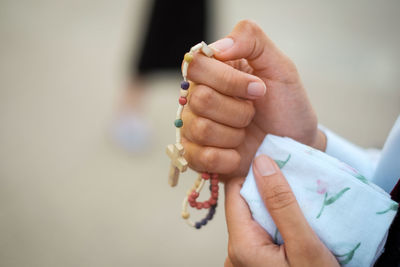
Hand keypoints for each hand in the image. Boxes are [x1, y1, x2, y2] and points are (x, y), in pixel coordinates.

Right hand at [181, 20, 325, 179]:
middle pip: (200, 99)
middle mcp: (196, 97)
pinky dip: (228, 157)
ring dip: (235, 134)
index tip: (257, 89)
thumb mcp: (280, 67)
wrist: (294, 144)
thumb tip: (218, 48)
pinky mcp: (196, 156)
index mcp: (213, 72)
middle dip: (238, 110)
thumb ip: (252, 40)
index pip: (197, 66)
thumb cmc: (285, 105)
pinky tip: (238, 153)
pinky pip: (202, 157)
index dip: (228, 80)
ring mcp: (193, 128)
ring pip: (201, 129)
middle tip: (253, 113)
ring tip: (246, 133)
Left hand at [224, 154, 337, 266]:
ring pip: (253, 220)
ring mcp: (243, 260)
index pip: (235, 193)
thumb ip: (282, 204)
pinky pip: (259, 234)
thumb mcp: (305, 245)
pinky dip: (275, 226)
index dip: (254, 176)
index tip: (276, 167)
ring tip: (297, 207)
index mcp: (240, 246)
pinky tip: (293, 227)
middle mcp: (234, 254)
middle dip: (268, 194)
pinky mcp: (253, 264)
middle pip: (244, 206)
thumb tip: (262, 163)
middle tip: (293, 188)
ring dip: (274, 211)